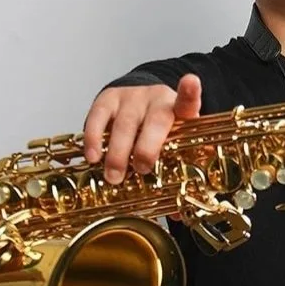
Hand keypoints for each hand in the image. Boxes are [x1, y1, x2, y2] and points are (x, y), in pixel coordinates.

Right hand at [83, 74, 201, 185]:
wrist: (140, 100)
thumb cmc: (159, 127)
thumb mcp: (174, 137)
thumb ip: (175, 161)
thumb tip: (173, 203)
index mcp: (178, 109)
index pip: (187, 100)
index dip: (189, 92)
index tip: (191, 83)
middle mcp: (156, 99)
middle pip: (155, 121)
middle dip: (146, 149)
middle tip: (140, 169)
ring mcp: (132, 97)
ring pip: (125, 124)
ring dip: (118, 153)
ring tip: (114, 176)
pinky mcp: (108, 98)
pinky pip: (98, 118)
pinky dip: (94, 139)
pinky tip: (93, 156)